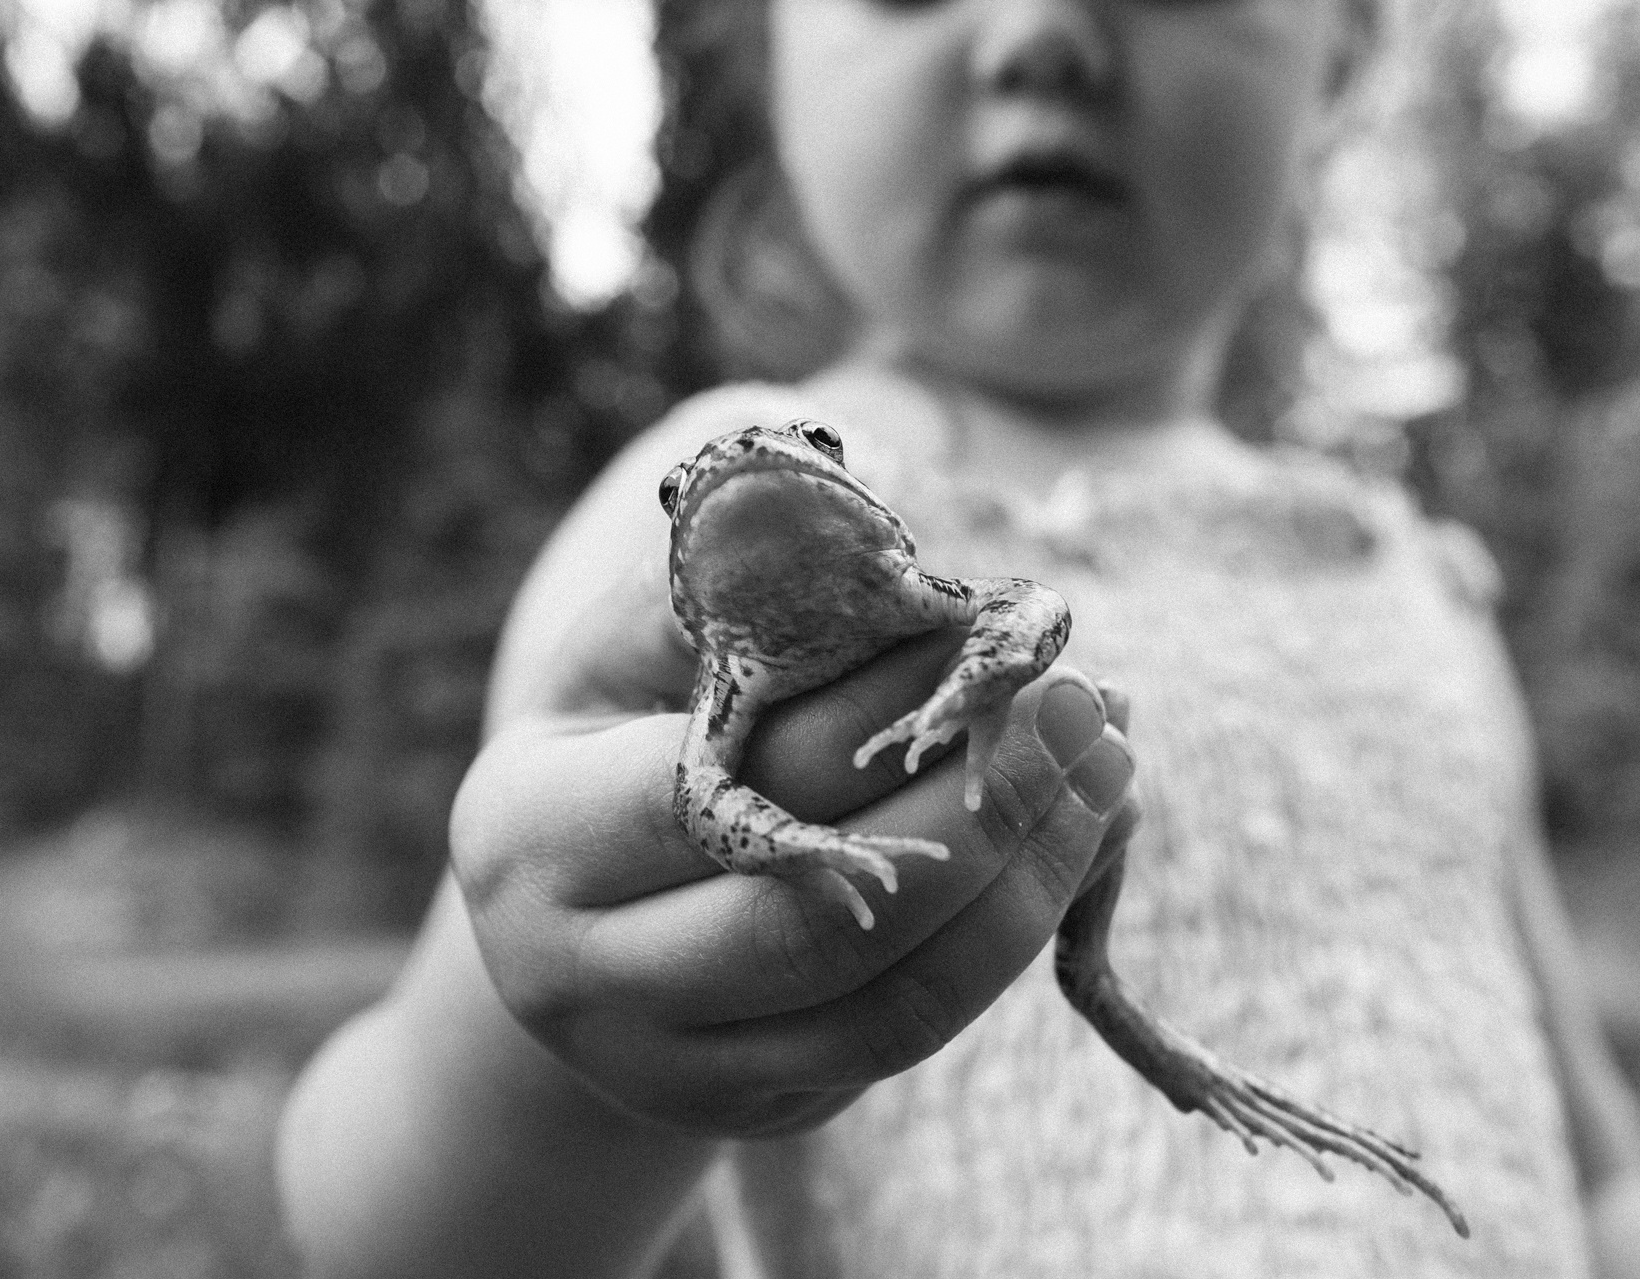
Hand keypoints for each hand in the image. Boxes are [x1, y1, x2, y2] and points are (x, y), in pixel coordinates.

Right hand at [450, 630, 1133, 1138]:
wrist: (560, 931)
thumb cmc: (604, 747)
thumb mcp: (619, 659)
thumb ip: (713, 596)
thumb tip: (868, 531)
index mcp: (529, 834)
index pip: (719, 778)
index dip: (866, 711)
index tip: (990, 634)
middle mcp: (575, 973)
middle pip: (807, 908)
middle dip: (972, 803)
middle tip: (1090, 703)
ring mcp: (664, 1065)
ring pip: (878, 996)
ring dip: (1021, 882)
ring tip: (1110, 772)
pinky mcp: (754, 1108)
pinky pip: (903, 1038)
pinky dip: (1004, 944)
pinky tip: (1070, 847)